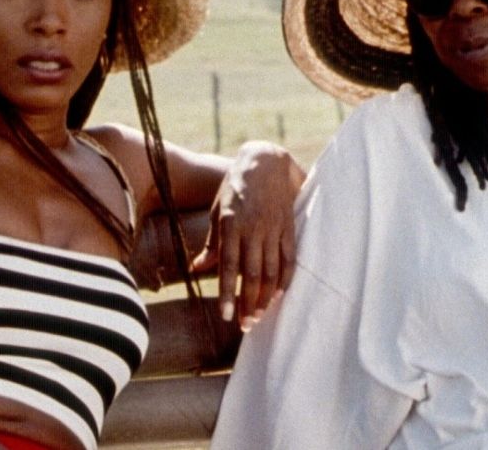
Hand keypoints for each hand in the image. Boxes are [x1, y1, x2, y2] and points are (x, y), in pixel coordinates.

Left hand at [191, 141, 305, 330]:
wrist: (265, 163)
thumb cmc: (236, 188)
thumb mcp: (217, 211)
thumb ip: (211, 243)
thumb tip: (198, 268)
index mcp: (231, 224)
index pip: (229, 266)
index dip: (228, 293)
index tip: (227, 316)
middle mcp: (253, 229)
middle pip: (252, 274)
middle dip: (249, 302)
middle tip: (246, 325)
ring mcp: (273, 229)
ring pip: (271, 270)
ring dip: (266, 297)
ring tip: (260, 316)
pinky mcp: (289, 228)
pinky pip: (289, 259)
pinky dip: (285, 279)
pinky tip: (279, 295)